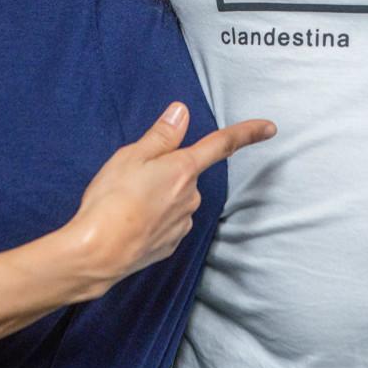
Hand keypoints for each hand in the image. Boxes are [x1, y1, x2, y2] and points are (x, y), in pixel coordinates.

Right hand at [68, 103, 275, 294]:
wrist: (96, 255)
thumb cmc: (110, 201)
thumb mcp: (131, 156)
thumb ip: (161, 135)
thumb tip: (181, 113)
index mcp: (183, 170)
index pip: (222, 145)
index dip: (248, 133)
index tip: (270, 127)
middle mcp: (191, 198)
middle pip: (186, 174)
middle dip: (166, 171)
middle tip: (131, 177)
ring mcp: (182, 224)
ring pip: (176, 198)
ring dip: (157, 196)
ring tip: (124, 201)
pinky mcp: (170, 245)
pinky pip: (167, 221)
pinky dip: (152, 218)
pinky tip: (130, 221)